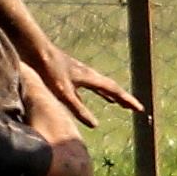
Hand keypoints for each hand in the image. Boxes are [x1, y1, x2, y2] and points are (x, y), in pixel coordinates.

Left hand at [23, 41, 142, 128]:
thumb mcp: (63, 93)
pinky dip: (94, 93)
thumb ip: (78, 109)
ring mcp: (79, 74)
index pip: (114, 90)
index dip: (127, 100)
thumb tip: (95, 125)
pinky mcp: (69, 74)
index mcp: (90, 78)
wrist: (35, 50)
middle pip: (110, 87)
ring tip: (117, 103)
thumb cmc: (48, 71)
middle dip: (123, 98)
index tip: (141, 109)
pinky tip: (88, 99)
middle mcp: (88, 74)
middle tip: (134, 108)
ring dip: (110, 95)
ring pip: (99, 86)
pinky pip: (87, 87)